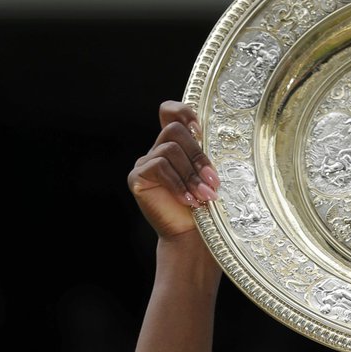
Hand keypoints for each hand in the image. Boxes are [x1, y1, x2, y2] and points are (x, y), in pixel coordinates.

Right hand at [127, 100, 220, 241]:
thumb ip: (205, 153)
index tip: (200, 130)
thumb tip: (207, 134)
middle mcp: (157, 150)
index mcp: (175, 146)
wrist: (192, 238)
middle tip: (213, 181)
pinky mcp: (137, 178)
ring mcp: (145, 163)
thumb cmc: (205, 208)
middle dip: (197, 155)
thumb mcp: (208, 176)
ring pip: (169, 149)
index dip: (183, 112)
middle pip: (174, 131)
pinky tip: (188, 201)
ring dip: (191, 174)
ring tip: (205, 196)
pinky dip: (177, 183)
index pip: (170, 112)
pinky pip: (158, 166)